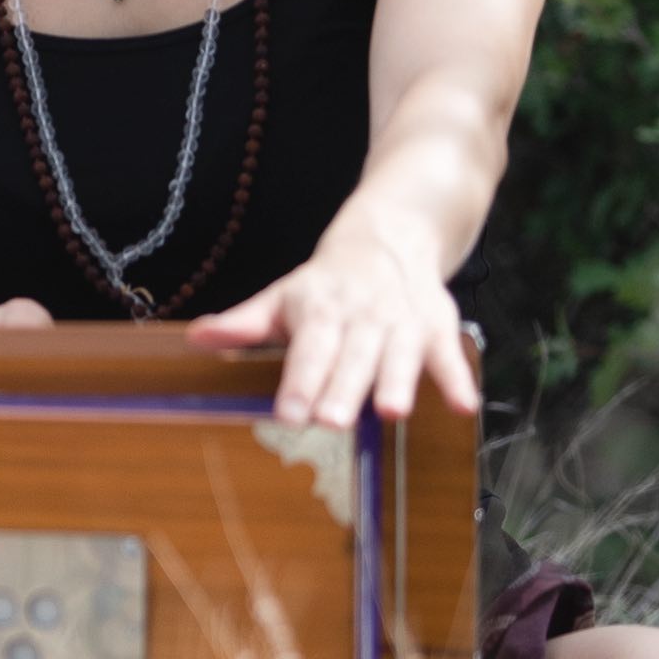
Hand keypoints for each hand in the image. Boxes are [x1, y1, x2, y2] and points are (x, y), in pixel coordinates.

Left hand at [186, 232, 478, 427]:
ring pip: (399, 355)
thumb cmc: (328, 283)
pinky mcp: (436, 327)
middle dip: (343, 388)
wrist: (391, 236)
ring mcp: (402, 322)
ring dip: (397, 382)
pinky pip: (448, 354)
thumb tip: (197, 338)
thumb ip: (245, 324)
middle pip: (352, 356)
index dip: (300, 381)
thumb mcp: (283, 298)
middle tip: (333, 421)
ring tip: (392, 411)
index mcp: (319, 309)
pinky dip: (457, 379)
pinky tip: (462, 406)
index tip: (289, 414)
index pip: (309, 349)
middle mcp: (361, 316)